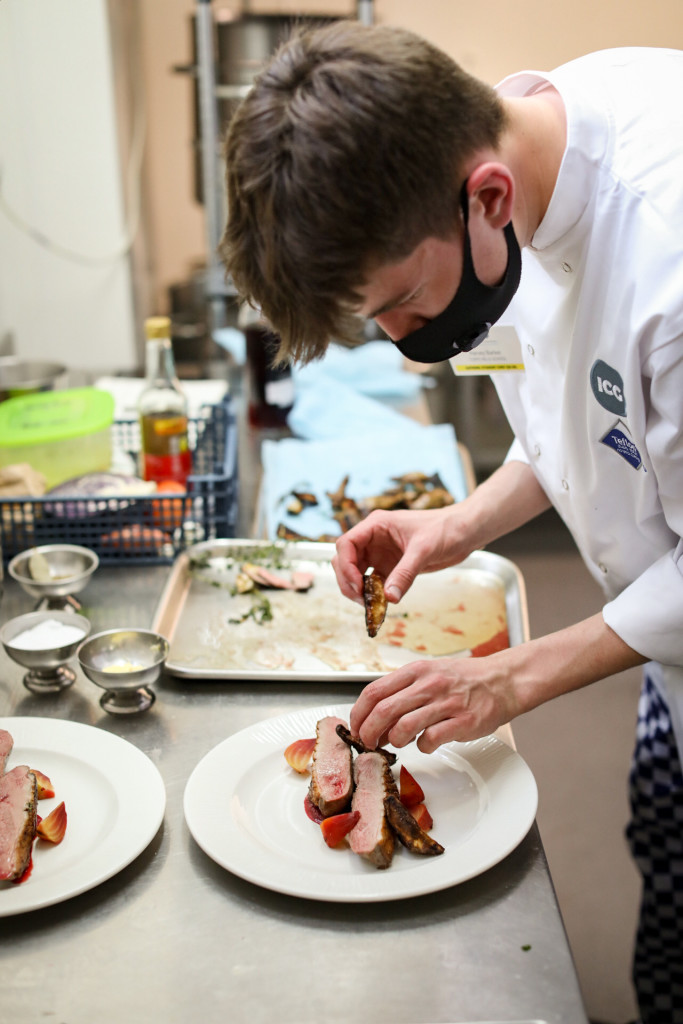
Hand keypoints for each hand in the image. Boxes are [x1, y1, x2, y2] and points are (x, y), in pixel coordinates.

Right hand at [332, 505, 470, 606]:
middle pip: (345, 560)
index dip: (346, 565)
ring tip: (369, 605)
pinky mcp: (390, 566)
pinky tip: (379, 605)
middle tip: (361, 600)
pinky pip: (373, 582)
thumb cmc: (446, 529)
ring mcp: (380, 553)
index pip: (346, 544)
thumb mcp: (424, 550)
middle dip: (348, 580)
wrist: (465, 532)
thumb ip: (405, 573)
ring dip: (357, 589)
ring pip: (356, 573)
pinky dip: (372, 594)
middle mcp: (374, 539)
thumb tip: (389, 597)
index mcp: (377, 525)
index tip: (357, 584)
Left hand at [349, 651, 519, 752]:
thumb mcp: (429, 673)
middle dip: (369, 732)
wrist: (502, 681)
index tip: (356, 728)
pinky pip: (430, 739)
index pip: (374, 691)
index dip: (358, 714)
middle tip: (368, 743)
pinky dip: (422, 746)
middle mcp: (428, 684)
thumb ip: (403, 691)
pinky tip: (427, 743)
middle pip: (383, 711)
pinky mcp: (463, 722)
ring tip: (398, 742)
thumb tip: (374, 716)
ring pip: (403, 727)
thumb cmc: (463, 680)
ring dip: (394, 740)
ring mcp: (446, 703)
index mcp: (415, 671)